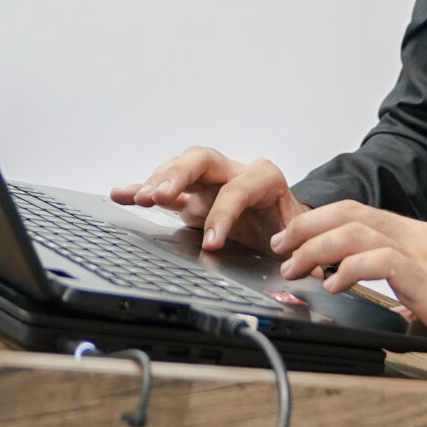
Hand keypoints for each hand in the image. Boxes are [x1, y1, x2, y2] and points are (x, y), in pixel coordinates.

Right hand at [111, 147, 307, 254]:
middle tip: (160, 195)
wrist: (288, 224)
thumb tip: (305, 267)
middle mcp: (234, 172)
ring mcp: (209, 181)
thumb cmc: (293, 228)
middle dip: (179, 175)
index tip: (211, 243)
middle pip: (202, 159)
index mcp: (264, 180)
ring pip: (179, 168)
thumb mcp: (302, 237)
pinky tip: (121, 194)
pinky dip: (141, 189)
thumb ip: (302, 249)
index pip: (238, 189)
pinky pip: (163, 187)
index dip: (223, 214)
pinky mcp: (191, 194)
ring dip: (157, 182)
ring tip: (140, 198)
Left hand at [271, 201, 426, 388]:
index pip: (359, 213)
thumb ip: (406, 294)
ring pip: (357, 231)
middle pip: (350, 212)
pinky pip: (380, 260)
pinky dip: (348, 269)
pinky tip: (332, 286)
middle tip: (280, 248)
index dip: (318, 221)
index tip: (291, 240)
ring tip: (296, 268)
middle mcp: (420, 237)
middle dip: (306, 226)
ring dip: (317, 247)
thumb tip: (378, 305)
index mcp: (419, 238)